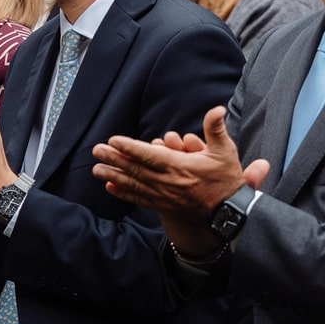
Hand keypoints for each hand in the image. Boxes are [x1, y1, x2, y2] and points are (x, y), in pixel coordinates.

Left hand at [92, 107, 268, 257]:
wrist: (229, 214)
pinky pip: (140, 198)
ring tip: (96, 169)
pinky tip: (110, 187)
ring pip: (134, 184)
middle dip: (114, 159)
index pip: (149, 155)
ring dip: (114, 176)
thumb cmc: (226, 181)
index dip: (130, 148)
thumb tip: (217, 109)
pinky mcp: (163, 206)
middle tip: (96, 150)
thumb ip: (216, 129)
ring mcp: (164, 196)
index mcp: (179, 166)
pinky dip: (124, 193)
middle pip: (136, 169)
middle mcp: (168, 182)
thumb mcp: (225, 152)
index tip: (113, 141)